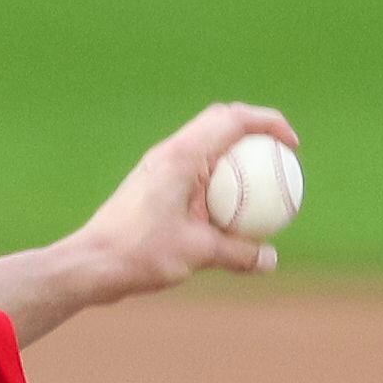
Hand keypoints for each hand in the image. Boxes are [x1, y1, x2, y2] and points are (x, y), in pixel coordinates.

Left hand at [82, 101, 302, 286]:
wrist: (90, 263)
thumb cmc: (139, 253)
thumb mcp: (197, 254)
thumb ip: (239, 253)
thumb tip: (271, 260)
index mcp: (182, 155)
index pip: (233, 119)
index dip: (269, 123)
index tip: (292, 146)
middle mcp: (169, 152)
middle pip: (220, 122)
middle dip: (255, 132)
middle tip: (280, 157)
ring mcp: (158, 166)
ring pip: (206, 145)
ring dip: (235, 155)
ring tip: (260, 184)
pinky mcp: (152, 184)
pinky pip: (193, 170)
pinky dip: (217, 179)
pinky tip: (228, 210)